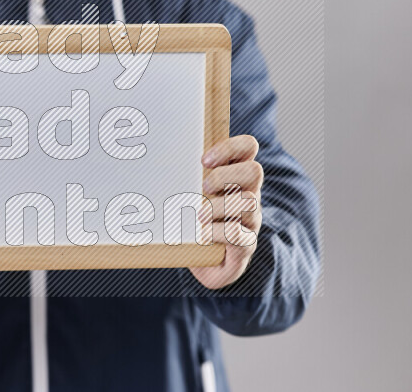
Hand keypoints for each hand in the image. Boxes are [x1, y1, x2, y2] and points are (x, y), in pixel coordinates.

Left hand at [190, 135, 262, 288]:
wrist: (205, 264)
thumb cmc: (195, 221)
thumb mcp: (191, 195)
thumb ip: (186, 177)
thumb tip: (157, 161)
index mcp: (237, 176)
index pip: (248, 147)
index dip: (230, 147)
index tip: (204, 160)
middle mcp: (250, 194)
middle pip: (254, 171)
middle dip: (225, 176)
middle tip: (203, 187)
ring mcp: (251, 219)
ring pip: (248, 201)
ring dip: (218, 206)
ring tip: (199, 215)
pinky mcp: (246, 243)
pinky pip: (239, 233)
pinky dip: (217, 232)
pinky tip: (203, 235)